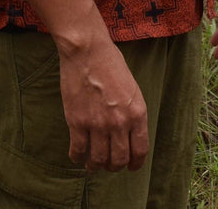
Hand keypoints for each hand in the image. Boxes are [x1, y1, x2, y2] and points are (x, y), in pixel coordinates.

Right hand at [57, 39, 149, 171]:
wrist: (87, 51)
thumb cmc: (111, 64)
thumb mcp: (132, 89)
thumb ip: (132, 112)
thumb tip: (129, 133)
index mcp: (137, 113)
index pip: (140, 150)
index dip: (135, 164)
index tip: (131, 167)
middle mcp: (120, 123)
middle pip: (119, 160)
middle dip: (115, 167)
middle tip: (109, 165)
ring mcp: (97, 124)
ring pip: (98, 160)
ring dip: (96, 166)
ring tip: (93, 164)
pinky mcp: (77, 122)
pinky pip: (78, 150)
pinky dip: (78, 157)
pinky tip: (78, 156)